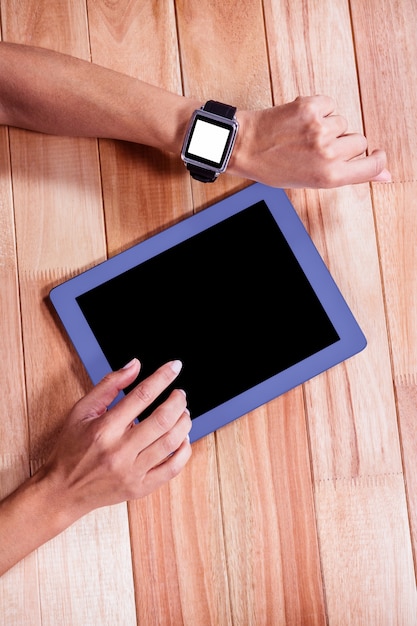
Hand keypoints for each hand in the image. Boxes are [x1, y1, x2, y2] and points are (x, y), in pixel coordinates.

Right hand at [39, 358, 191, 519]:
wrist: (63, 490)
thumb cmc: (71, 448)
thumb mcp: (82, 410)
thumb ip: (110, 385)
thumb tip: (135, 366)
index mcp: (104, 429)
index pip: (142, 395)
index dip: (162, 377)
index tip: (174, 367)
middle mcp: (119, 451)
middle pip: (162, 420)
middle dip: (177, 401)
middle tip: (180, 394)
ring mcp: (131, 472)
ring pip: (171, 443)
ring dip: (184, 423)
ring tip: (183, 413)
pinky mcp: (139, 488)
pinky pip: (172, 469)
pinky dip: (184, 451)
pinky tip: (183, 439)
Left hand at [231, 95, 390, 187]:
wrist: (244, 146)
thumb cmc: (272, 167)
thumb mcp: (311, 181)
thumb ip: (346, 174)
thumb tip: (382, 173)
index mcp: (329, 176)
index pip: (371, 166)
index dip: (377, 160)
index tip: (376, 156)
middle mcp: (327, 153)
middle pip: (359, 141)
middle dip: (344, 143)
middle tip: (319, 148)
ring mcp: (320, 129)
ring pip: (343, 122)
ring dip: (329, 126)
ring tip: (304, 134)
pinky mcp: (311, 107)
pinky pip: (330, 105)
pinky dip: (320, 110)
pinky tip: (301, 120)